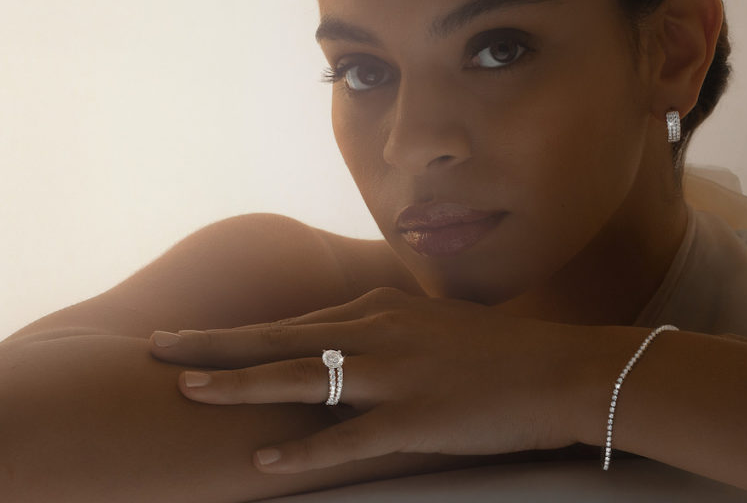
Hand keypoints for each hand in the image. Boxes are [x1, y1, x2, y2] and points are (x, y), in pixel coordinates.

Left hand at [148, 287, 588, 473]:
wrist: (563, 371)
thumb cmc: (502, 351)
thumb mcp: (436, 324)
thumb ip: (388, 328)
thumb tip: (350, 340)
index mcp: (383, 310)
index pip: (296, 320)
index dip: (240, 332)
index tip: (195, 338)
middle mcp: (380, 333)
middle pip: (281, 338)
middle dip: (215, 345)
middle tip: (158, 350)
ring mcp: (396, 374)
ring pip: (302, 377)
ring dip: (240, 386)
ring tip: (188, 393)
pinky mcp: (416, 418)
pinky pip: (346, 438)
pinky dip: (301, 450)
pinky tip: (263, 461)